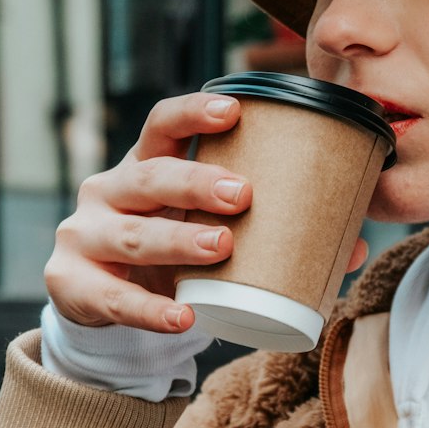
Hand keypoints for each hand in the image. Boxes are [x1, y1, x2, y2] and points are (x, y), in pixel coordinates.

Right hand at [45, 93, 367, 332]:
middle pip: (150, 177)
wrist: (105, 306)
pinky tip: (183, 318)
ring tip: (222, 248)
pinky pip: (114, 300)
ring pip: (132, 235)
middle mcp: (108, 191)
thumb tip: (356, 246)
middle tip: (244, 195)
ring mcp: (85, 236)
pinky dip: (150, 311)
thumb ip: (270, 234)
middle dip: (196, 182)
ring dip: (178, 241)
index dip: (193, 113)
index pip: (162, 126)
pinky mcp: (72, 284)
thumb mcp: (206, 233)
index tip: (234, 109)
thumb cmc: (170, 255)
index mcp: (144, 167)